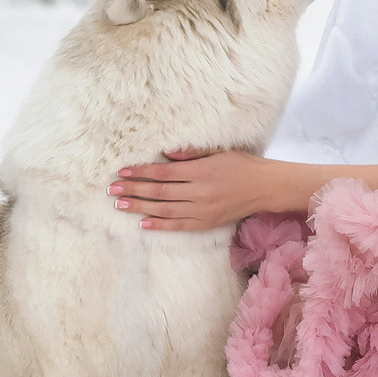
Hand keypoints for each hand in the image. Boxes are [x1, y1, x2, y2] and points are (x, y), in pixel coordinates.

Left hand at [109, 148, 275, 231]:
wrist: (265, 187)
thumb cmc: (241, 165)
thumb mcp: (218, 152)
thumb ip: (190, 153)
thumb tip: (164, 154)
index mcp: (201, 171)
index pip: (163, 172)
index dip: (140, 172)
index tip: (122, 171)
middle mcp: (199, 191)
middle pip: (159, 191)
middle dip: (133, 190)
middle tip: (112, 189)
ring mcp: (202, 210)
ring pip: (164, 209)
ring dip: (140, 207)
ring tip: (120, 205)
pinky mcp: (206, 223)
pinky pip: (178, 225)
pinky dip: (159, 224)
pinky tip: (143, 223)